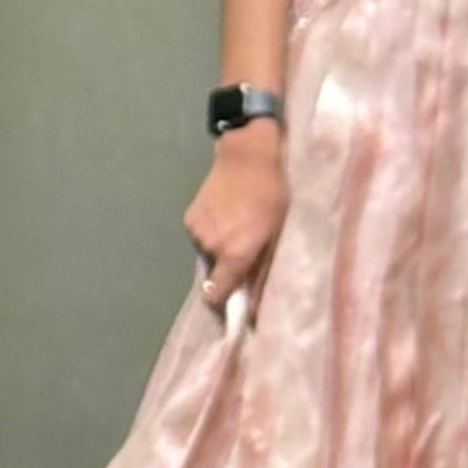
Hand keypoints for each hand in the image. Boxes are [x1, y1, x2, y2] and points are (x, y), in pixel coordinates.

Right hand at [183, 122, 287, 312]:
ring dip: (220, 250)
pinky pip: (201, 237)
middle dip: (228, 270)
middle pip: (215, 275)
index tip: (235, 300)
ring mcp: (197, 231)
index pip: (216, 295)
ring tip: (238, 226)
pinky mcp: (190, 217)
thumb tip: (253, 311)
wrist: (248, 155)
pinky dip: (212, 233)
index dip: (224, 302)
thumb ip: (263, 275)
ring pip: (208, 255)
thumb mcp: (277, 236)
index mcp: (234, 254)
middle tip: (248, 251)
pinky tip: (226, 214)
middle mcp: (211, 246)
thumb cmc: (272, 196)